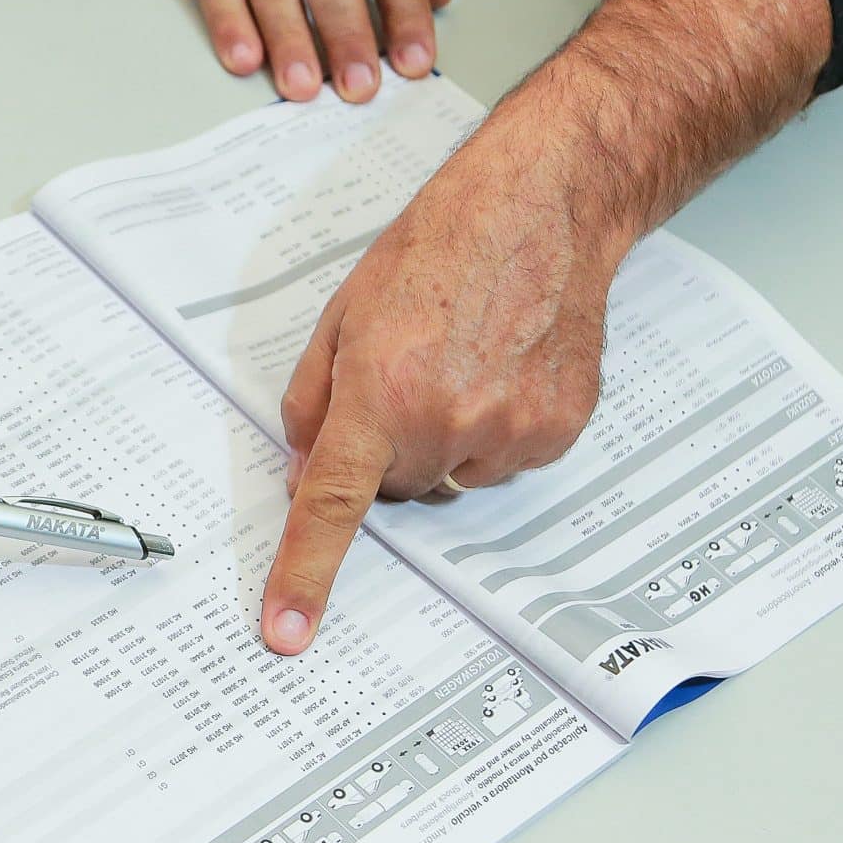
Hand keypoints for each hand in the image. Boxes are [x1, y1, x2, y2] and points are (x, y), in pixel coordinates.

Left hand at [260, 118, 611, 652]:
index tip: (286, 632)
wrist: (538, 209)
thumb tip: (304, 471)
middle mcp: (445, 420)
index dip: (304, 574)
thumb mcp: (342, 318)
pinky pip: (502, 464)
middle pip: (393, 490)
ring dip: (444, 441)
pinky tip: (502, 369)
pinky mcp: (555, 431)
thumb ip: (313, 405)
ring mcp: (508, 432)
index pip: (331, 504)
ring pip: (449, 481)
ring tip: (464, 361)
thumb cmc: (437, 250)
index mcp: (379, 393)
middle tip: (408, 378)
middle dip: (386, 451)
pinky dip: (495, 432)